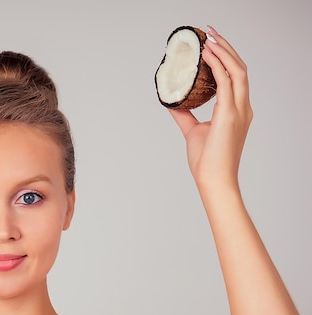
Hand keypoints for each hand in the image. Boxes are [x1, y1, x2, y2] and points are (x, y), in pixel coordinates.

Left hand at [168, 27, 252, 190]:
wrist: (213, 180)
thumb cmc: (207, 161)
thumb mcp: (193, 131)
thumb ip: (185, 114)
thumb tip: (171, 102)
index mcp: (237, 111)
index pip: (236, 77)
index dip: (225, 58)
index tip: (211, 45)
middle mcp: (243, 107)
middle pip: (239, 68)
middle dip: (226, 48)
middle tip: (209, 33)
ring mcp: (239, 110)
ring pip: (237, 70)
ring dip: (223, 52)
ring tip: (209, 38)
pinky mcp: (230, 114)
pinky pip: (227, 83)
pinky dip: (217, 66)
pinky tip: (207, 56)